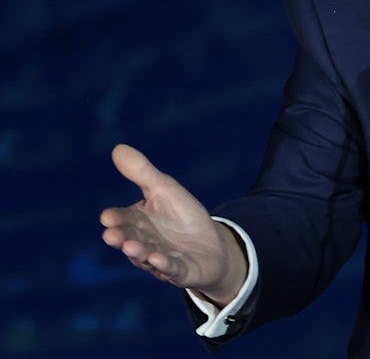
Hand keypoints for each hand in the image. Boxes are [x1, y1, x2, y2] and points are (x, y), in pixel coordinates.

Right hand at [100, 144, 247, 305]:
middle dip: (120, 238)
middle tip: (111, 235)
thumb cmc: (182, 216)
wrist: (211, 245)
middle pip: (129, 239)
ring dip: (139, 252)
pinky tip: (159, 259)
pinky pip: (171, 269)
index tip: (108, 216)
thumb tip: (118, 148)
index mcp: (137, 222)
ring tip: (131, 247)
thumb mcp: (165, 189)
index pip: (122, 219)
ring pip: (146, 256)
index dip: (115, 218)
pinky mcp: (180, 271)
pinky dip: (164, 265)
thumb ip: (142, 172)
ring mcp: (160, 259)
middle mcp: (144, 242)